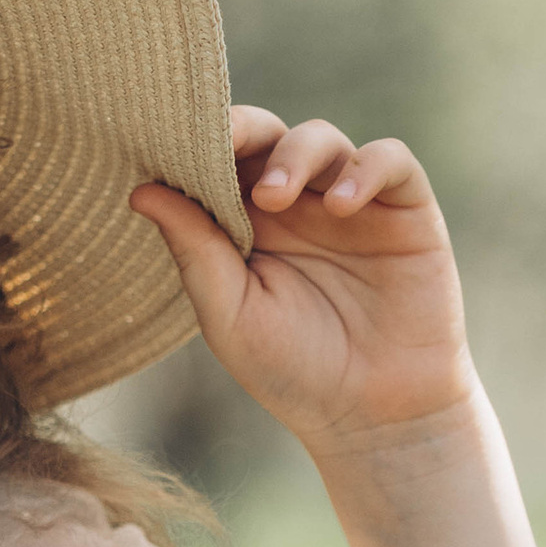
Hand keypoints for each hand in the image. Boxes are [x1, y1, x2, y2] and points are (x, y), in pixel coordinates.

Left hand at [130, 108, 473, 453]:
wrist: (375, 416)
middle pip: (266, 134)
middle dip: (242, 130)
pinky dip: (365, 168)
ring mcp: (351, 201)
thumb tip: (140, 191)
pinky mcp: (406, 208)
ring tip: (273, 197)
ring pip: (322, 139)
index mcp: (244, 222)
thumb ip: (194, 250)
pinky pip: (390, 160)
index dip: (196, 143)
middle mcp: (297, 202)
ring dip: (294, 155)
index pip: (217, 160)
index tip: (169, 141)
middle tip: (222, 146)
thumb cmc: (292, 369)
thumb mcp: (230, 314)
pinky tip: (342, 205)